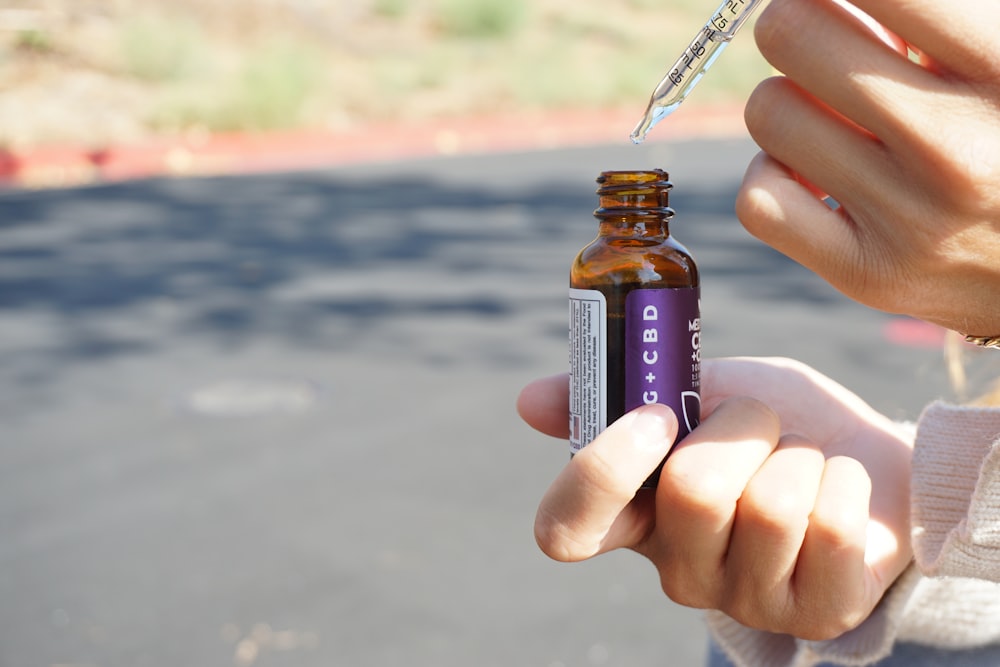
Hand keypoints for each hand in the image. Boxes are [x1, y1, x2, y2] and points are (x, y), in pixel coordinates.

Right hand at [520, 357, 913, 639]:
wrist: (863, 451)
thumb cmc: (767, 425)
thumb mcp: (693, 391)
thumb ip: (620, 392)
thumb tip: (528, 400)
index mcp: (633, 519)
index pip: (565, 530)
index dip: (600, 473)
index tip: (656, 415)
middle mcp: (679, 571)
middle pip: (692, 492)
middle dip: (743, 426)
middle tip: (759, 422)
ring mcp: (747, 600)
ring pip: (771, 505)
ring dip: (798, 452)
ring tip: (803, 457)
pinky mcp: (819, 613)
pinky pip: (830, 525)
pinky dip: (843, 477)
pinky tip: (839, 486)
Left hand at [736, 0, 999, 336]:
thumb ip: (938, 16)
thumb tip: (843, 2)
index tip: (851, 3)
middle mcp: (952, 144)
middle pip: (791, 34)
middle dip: (801, 23)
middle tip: (828, 40)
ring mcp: (907, 217)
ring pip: (768, 113)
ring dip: (789, 101)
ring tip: (835, 112)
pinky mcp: (868, 272)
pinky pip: (759, 203)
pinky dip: (771, 176)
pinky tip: (812, 171)